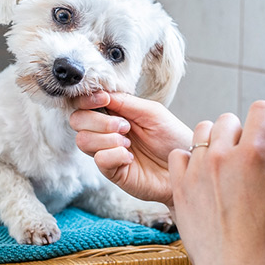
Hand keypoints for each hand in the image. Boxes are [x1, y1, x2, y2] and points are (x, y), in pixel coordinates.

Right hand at [70, 91, 192, 205]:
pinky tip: (130, 158)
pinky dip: (115, 155)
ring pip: (83, 140)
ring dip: (107, 138)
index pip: (84, 103)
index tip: (103, 100)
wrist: (187, 167)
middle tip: (124, 126)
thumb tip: (101, 93)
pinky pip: (99, 159)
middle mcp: (106, 132)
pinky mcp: (112, 171)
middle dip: (99, 121)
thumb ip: (125, 102)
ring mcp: (107, 152)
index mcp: (114, 113)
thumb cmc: (173, 138)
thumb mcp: (152, 112)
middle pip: (77, 120)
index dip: (87, 99)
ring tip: (128, 143)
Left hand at [168, 101, 264, 264]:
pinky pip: (179, 154)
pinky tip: (199, 178)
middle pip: (229, 119)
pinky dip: (188, 161)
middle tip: (243, 156)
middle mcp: (222, 156)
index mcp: (252, 156)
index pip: (260, 110)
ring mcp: (197, 169)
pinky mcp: (178, 183)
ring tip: (220, 166)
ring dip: (212, 141)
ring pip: (202, 131)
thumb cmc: (259, 234)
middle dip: (238, 132)